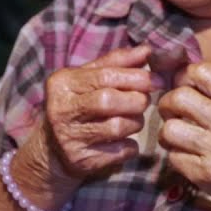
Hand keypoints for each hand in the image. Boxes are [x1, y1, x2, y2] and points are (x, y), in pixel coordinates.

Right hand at [20, 44, 155, 191]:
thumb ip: (115, 63)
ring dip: (135, 123)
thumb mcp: (87, 79)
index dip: (136, 77)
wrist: (52, 150)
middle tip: (143, 101)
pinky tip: (123, 141)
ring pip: (118, 127)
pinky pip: (121, 151)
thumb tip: (147, 50)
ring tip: (132, 119)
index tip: (158, 80)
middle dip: (136, 100)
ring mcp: (69, 137)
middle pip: (110, 101)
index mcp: (62, 83)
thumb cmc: (77, 105)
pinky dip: (130, 146)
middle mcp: (61, 109)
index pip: (105, 76)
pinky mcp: (81, 160)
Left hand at [157, 62, 210, 210]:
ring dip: (167, 131)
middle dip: (168, 102)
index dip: (184, 75)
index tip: (182, 86)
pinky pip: (172, 155)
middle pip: (179, 97)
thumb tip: (180, 69)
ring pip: (169, 128)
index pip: (202, 71)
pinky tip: (187, 155)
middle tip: (171, 111)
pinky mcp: (205, 173)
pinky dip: (175, 154)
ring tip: (177, 135)